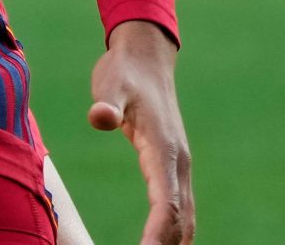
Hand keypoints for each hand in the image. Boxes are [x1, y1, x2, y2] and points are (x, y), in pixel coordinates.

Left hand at [89, 20, 192, 244]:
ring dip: (174, 242)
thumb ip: (106, 102)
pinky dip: (175, 230)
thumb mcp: (111, 83)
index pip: (165, 203)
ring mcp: (178, 166)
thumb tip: (99, 117)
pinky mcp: (172, 166)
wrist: (146, 58)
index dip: (157, 233)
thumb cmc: (124, 72)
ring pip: (185, 217)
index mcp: (165, 149)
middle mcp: (178, 163)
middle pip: (179, 219)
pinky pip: (178, 207)